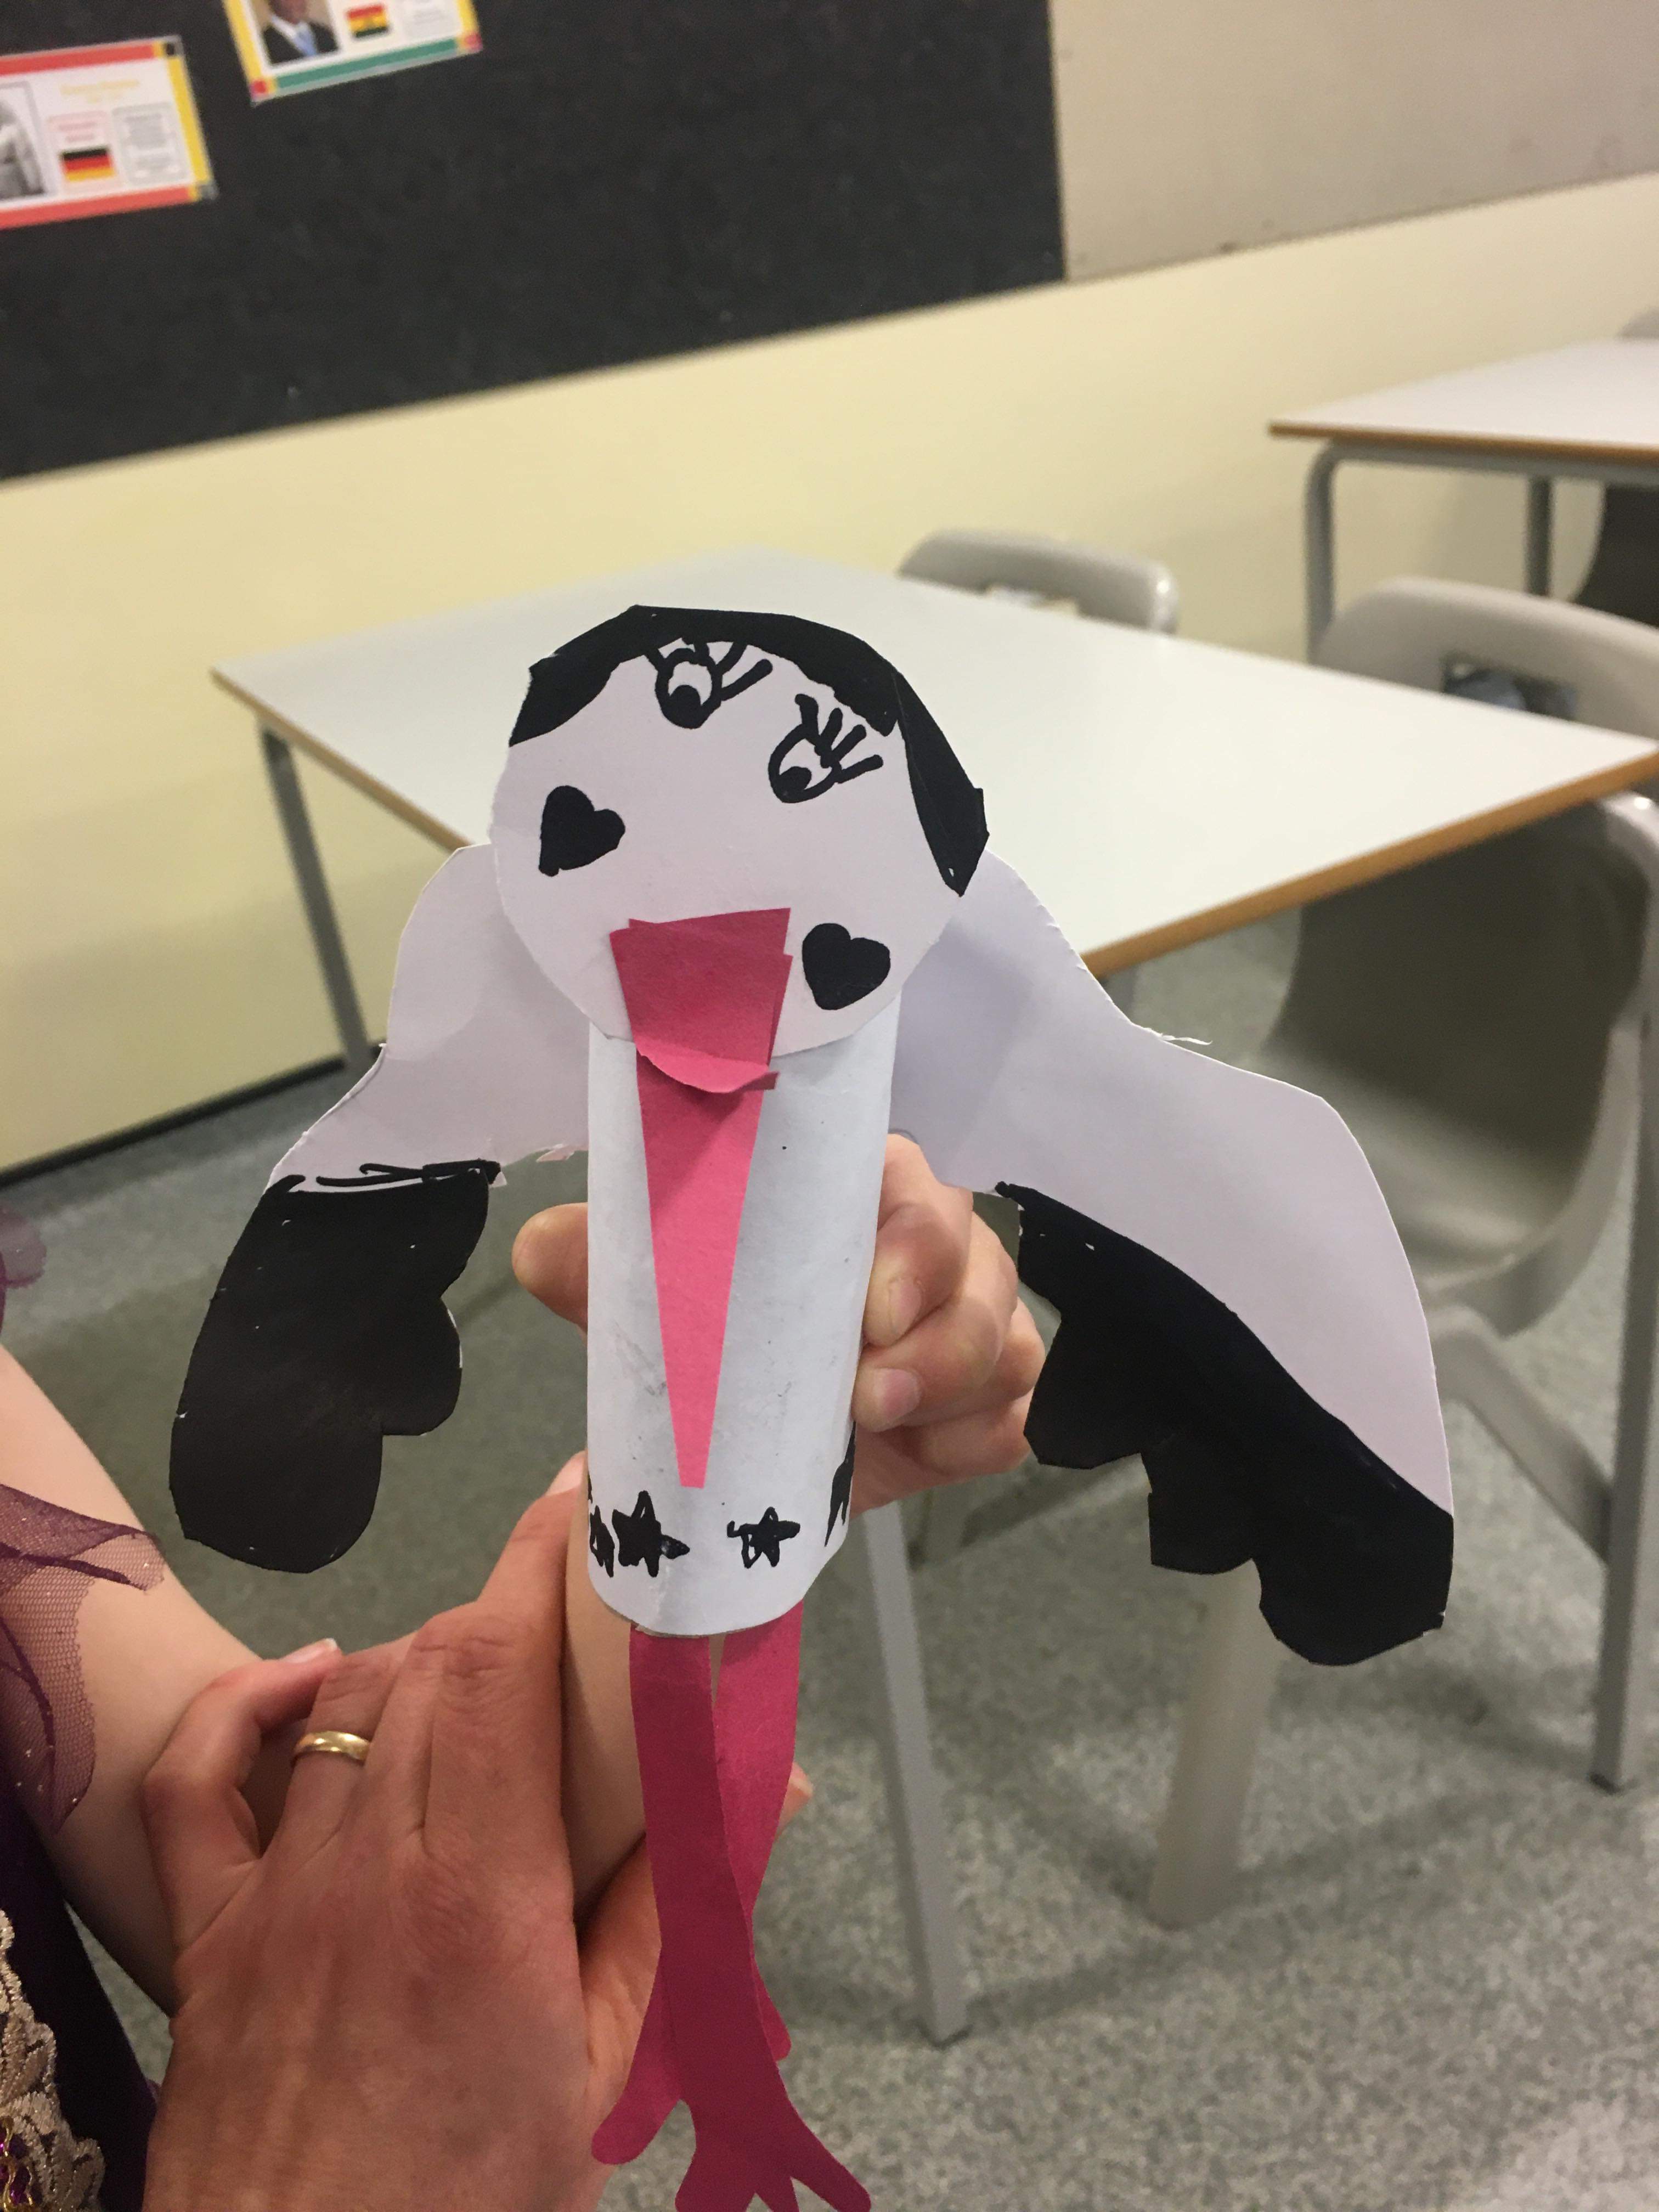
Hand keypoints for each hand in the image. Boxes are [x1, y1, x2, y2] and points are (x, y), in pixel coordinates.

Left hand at [141, 1480, 657, 2211]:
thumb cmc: (474, 2196)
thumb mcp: (599, 2068)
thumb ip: (658, 1912)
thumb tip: (747, 1785)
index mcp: (483, 1895)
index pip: (501, 1665)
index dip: (538, 1563)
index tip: (579, 1503)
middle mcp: (373, 1867)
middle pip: (429, 1666)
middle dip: (499, 1612)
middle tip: (556, 1620)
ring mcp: (274, 1896)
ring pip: (341, 1703)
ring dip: (411, 1659)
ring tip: (470, 1676)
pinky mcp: (203, 1936)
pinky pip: (195, 1782)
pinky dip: (247, 1708)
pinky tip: (306, 1679)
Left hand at [512, 1134, 1043, 1518]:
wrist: (736, 1438)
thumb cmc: (709, 1335)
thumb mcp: (646, 1298)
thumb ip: (595, 1262)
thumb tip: (541, 1248)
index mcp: (859, 1194)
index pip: (912, 1187)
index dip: (908, 1241)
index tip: (868, 1305)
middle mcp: (933, 1249)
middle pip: (978, 1262)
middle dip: (937, 1329)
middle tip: (866, 1391)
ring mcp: (970, 1326)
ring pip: (1005, 1341)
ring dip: (952, 1385)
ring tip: (877, 1421)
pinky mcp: (984, 1407)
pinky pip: (1010, 1419)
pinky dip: (972, 1439)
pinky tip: (920, 1455)